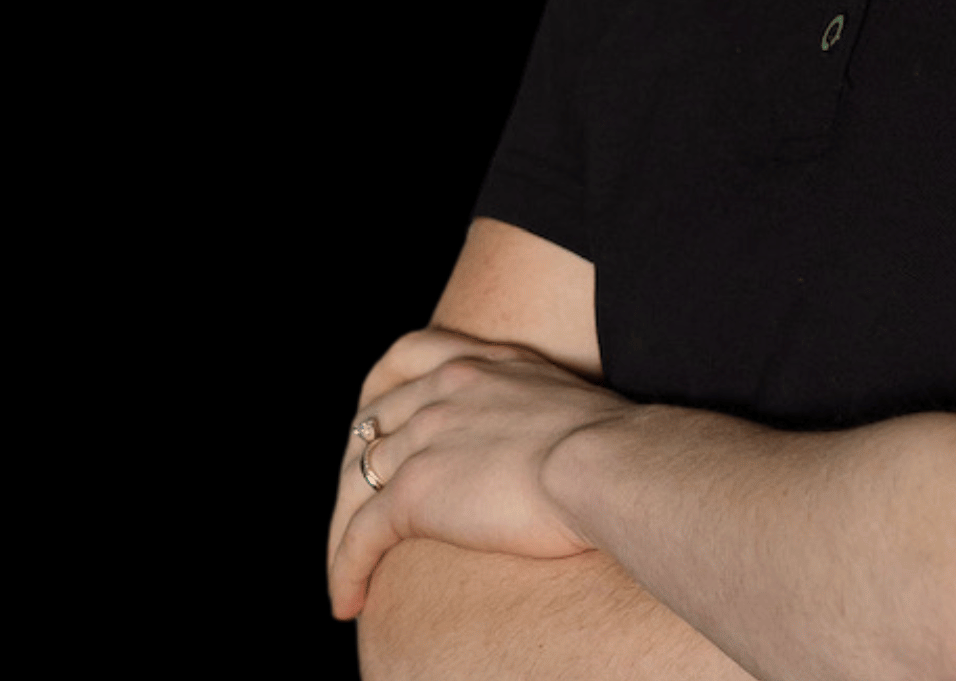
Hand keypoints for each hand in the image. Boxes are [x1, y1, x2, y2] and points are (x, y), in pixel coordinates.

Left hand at [326, 327, 634, 620]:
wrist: (607, 461)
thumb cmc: (613, 447)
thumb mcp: (569, 401)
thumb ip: (539, 411)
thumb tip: (555, 450)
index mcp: (485, 364)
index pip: (409, 354)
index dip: (381, 385)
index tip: (377, 420)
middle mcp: (447, 389)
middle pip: (371, 422)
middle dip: (356, 466)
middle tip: (358, 507)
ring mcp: (426, 437)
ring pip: (354, 481)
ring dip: (343, 528)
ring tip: (349, 570)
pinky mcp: (415, 492)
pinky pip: (358, 535)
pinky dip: (344, 571)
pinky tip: (348, 602)